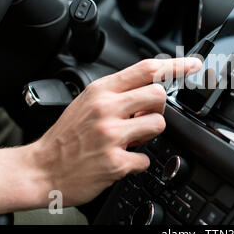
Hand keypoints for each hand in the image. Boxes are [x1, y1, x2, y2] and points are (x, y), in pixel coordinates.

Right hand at [27, 58, 200, 207]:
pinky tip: (122, 160)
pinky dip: (138, 162)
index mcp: (101, 91)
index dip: (175, 65)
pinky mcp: (115, 162)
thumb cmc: (66, 136)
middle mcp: (106, 109)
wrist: (40, 169)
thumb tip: (150, 90)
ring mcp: (111, 135)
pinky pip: (146, 159)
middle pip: (159, 95)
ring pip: (158, 124)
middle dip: (158, 108)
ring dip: (150, 134)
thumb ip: (118, 93)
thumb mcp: (87, 102)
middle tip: (145, 117)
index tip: (193, 65)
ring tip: (132, 140)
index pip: (147, 68)